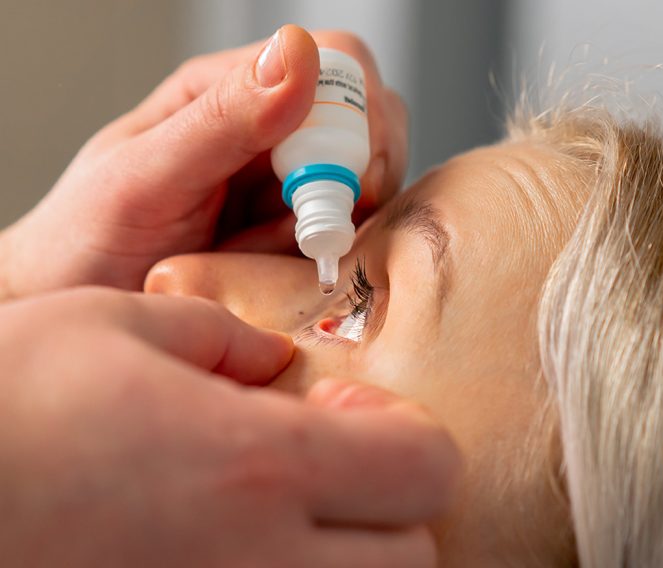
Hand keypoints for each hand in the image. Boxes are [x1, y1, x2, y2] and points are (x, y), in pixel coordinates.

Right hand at [0, 288, 458, 566]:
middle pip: (413, 556)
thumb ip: (216, 336)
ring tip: (283, 513)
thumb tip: (267, 356)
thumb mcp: (110, 329)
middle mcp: (258, 567)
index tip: (352, 413)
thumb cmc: (0, 413)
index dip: (409, 433)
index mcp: (256, 467)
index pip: (425, 466)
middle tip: (327, 467)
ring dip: (349, 555)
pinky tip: (228, 549)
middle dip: (390, 506)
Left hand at [1, 25, 407, 297]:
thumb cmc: (86, 242)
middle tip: (321, 226)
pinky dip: (338, 252)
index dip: (357, 114)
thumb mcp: (145, 176)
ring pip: (367, 180)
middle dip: (362, 172)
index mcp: (229, 93)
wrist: (74, 307)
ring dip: (348, 219)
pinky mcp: (293, 235)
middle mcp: (266, 132)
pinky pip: (347, 232)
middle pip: (366, 121)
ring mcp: (284, 185)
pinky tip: (293, 272)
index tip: (345, 178)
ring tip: (287, 256)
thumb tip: (297, 55)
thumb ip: (221, 119)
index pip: (335, 63)